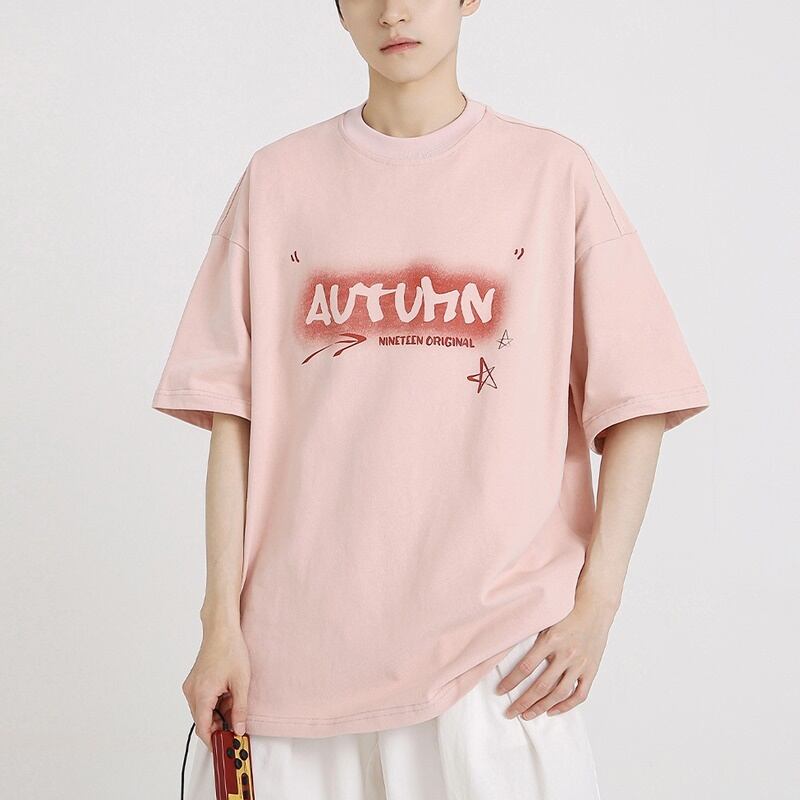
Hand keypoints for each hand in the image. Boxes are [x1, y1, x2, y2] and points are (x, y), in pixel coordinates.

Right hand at [182, 625, 250, 750]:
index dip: (212, 741)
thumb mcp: (241, 683)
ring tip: (234, 702)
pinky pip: (202, 700)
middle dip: (218, 725)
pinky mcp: (194, 681)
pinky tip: (227, 694)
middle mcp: (192, 691)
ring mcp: (191, 686)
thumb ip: (240, 710)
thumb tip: (238, 729)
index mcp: (202, 694)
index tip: (223, 748)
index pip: (202, 728)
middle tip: (235, 725)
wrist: (221, 629)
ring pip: (202, 710)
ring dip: (217, 713)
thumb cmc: (230, 650)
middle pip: (202, 720)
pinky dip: (213, 702)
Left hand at [495, 599, 613, 718]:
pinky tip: (552, 710)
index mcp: (551, 640)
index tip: (500, 691)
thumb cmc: (566, 612)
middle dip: (523, 701)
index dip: (511, 681)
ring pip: (559, 693)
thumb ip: (532, 638)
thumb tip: (507, 653)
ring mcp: (580, 664)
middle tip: (510, 712)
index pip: (526, 667)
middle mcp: (566, 654)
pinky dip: (566, 706)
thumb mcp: (546, 621)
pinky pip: (579, 694)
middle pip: (541, 685)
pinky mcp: (591, 670)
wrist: (594, 608)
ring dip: (541, 707)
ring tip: (527, 715)